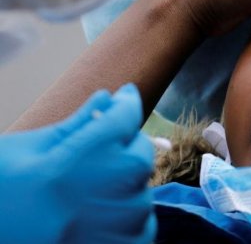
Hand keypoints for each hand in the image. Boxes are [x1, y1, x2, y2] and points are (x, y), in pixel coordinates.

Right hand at [0, 84, 155, 243]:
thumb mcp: (28, 150)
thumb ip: (76, 124)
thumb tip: (108, 99)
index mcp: (74, 162)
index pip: (123, 118)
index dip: (126, 102)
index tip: (124, 98)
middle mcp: (97, 196)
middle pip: (140, 155)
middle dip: (126, 145)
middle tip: (101, 148)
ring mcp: (108, 230)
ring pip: (144, 192)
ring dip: (127, 182)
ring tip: (90, 188)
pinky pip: (142, 228)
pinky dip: (131, 217)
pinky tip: (102, 213)